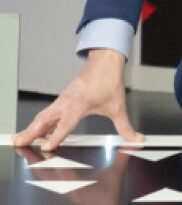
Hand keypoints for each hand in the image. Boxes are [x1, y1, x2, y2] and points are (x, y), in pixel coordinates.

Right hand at [12, 48, 144, 150]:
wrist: (105, 59)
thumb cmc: (109, 80)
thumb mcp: (118, 106)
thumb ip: (126, 127)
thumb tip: (137, 139)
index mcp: (79, 104)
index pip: (65, 124)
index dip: (56, 137)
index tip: (46, 147)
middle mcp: (68, 102)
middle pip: (45, 119)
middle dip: (31, 132)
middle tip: (18, 142)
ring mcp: (63, 99)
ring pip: (44, 115)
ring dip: (31, 127)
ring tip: (20, 139)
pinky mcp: (63, 98)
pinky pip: (48, 112)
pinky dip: (39, 121)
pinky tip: (37, 131)